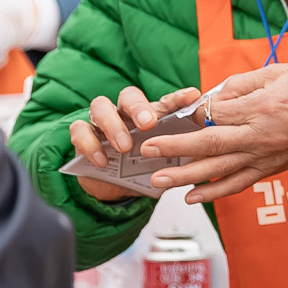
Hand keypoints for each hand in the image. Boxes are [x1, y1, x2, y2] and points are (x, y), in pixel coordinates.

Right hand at [67, 84, 206, 202]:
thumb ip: (181, 152)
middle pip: (128, 96)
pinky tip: (102, 161)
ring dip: (113, 125)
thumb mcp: (164, 163)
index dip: (177, 98)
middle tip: (148, 124)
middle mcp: (125, 113)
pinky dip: (90, 144)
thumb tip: (208, 149)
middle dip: (139, 107)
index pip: (164, 101)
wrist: (115, 191)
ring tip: (124, 147)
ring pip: (100, 106)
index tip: (192, 97)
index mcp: (150, 116)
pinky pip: (79, 131)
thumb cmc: (142, 168)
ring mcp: (101, 122)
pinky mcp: (82, 136)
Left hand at [135, 63, 287, 203]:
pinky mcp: (271, 169)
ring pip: (219, 170)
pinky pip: (239, 183)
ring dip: (186, 176)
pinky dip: (214, 192)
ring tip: (158, 180)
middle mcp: (261, 136)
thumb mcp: (274, 72)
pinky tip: (192, 196)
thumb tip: (211, 99)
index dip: (194, 113)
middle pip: (210, 144)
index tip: (181, 113)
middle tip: (148, 150)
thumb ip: (239, 85)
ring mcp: (265, 156)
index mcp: (261, 107)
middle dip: (175, 148)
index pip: (216, 113)